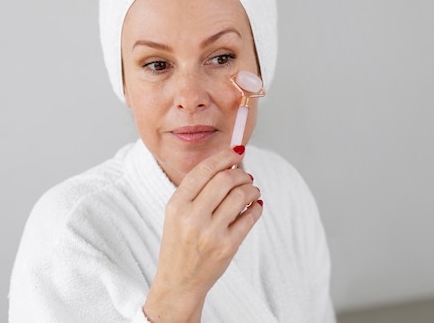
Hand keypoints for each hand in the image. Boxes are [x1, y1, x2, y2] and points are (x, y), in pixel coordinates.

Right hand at [143, 146, 262, 322]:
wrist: (178, 282)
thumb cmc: (179, 243)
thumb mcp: (176, 213)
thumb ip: (197, 190)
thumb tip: (228, 164)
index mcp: (176, 205)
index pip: (203, 170)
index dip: (223, 156)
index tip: (235, 151)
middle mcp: (192, 217)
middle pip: (225, 180)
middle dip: (241, 173)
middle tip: (246, 175)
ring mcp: (210, 233)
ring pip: (240, 196)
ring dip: (251, 189)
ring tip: (251, 191)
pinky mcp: (227, 246)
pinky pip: (250, 218)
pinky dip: (257, 207)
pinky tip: (255, 206)